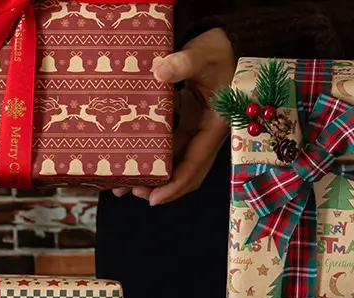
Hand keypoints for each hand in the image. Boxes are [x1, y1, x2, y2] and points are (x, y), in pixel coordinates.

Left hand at [114, 28, 234, 205]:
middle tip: (131, 191)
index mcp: (215, 128)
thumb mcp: (203, 55)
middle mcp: (206, 136)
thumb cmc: (220, 50)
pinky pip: (169, 147)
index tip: (153, 199)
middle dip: (160, 188)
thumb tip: (159, 72)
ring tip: (124, 184)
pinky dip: (152, 155)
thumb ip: (183, 63)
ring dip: (153, 175)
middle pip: (184, 173)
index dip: (175, 185)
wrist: (229, 42)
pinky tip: (131, 158)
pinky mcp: (187, 124)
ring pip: (175, 163)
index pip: (195, 166)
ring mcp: (196, 131)